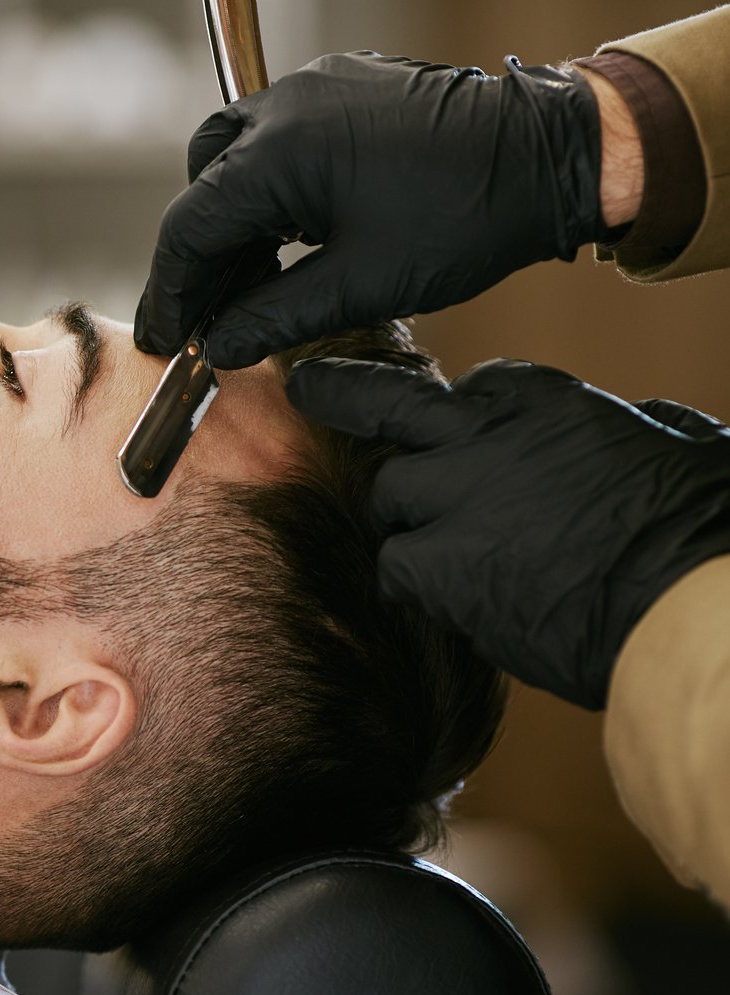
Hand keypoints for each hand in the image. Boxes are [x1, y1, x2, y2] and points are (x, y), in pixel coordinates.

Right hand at [136, 52, 608, 368]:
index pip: (189, 227)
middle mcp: (286, 105)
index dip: (171, 292)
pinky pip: (280, 137)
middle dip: (199, 257)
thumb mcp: (360, 286)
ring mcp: (316, 88)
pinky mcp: (345, 87)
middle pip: (203, 186)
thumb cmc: (465, 217)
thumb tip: (220, 347)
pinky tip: (291, 239)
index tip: (168, 338)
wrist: (550, 156)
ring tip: (251, 287)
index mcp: (279, 151)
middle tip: (207, 319)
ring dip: (234, 222)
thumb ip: (273, 319)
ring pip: (235, 157)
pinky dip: (270, 190)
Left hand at [285, 357, 729, 709]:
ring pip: (390, 495)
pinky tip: (452, 600)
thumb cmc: (701, 528)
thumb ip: (641, 426)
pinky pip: (394, 565)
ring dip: (410, 524)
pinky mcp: (438, 564)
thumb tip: (649, 420)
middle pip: (390, 410)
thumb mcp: (680, 446)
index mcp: (549, 401)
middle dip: (346, 396)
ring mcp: (455, 497)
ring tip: (455, 558)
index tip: (464, 438)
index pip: (474, 388)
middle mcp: (488, 437)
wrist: (686, 603)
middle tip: (307, 387)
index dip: (463, 419)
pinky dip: (414, 583)